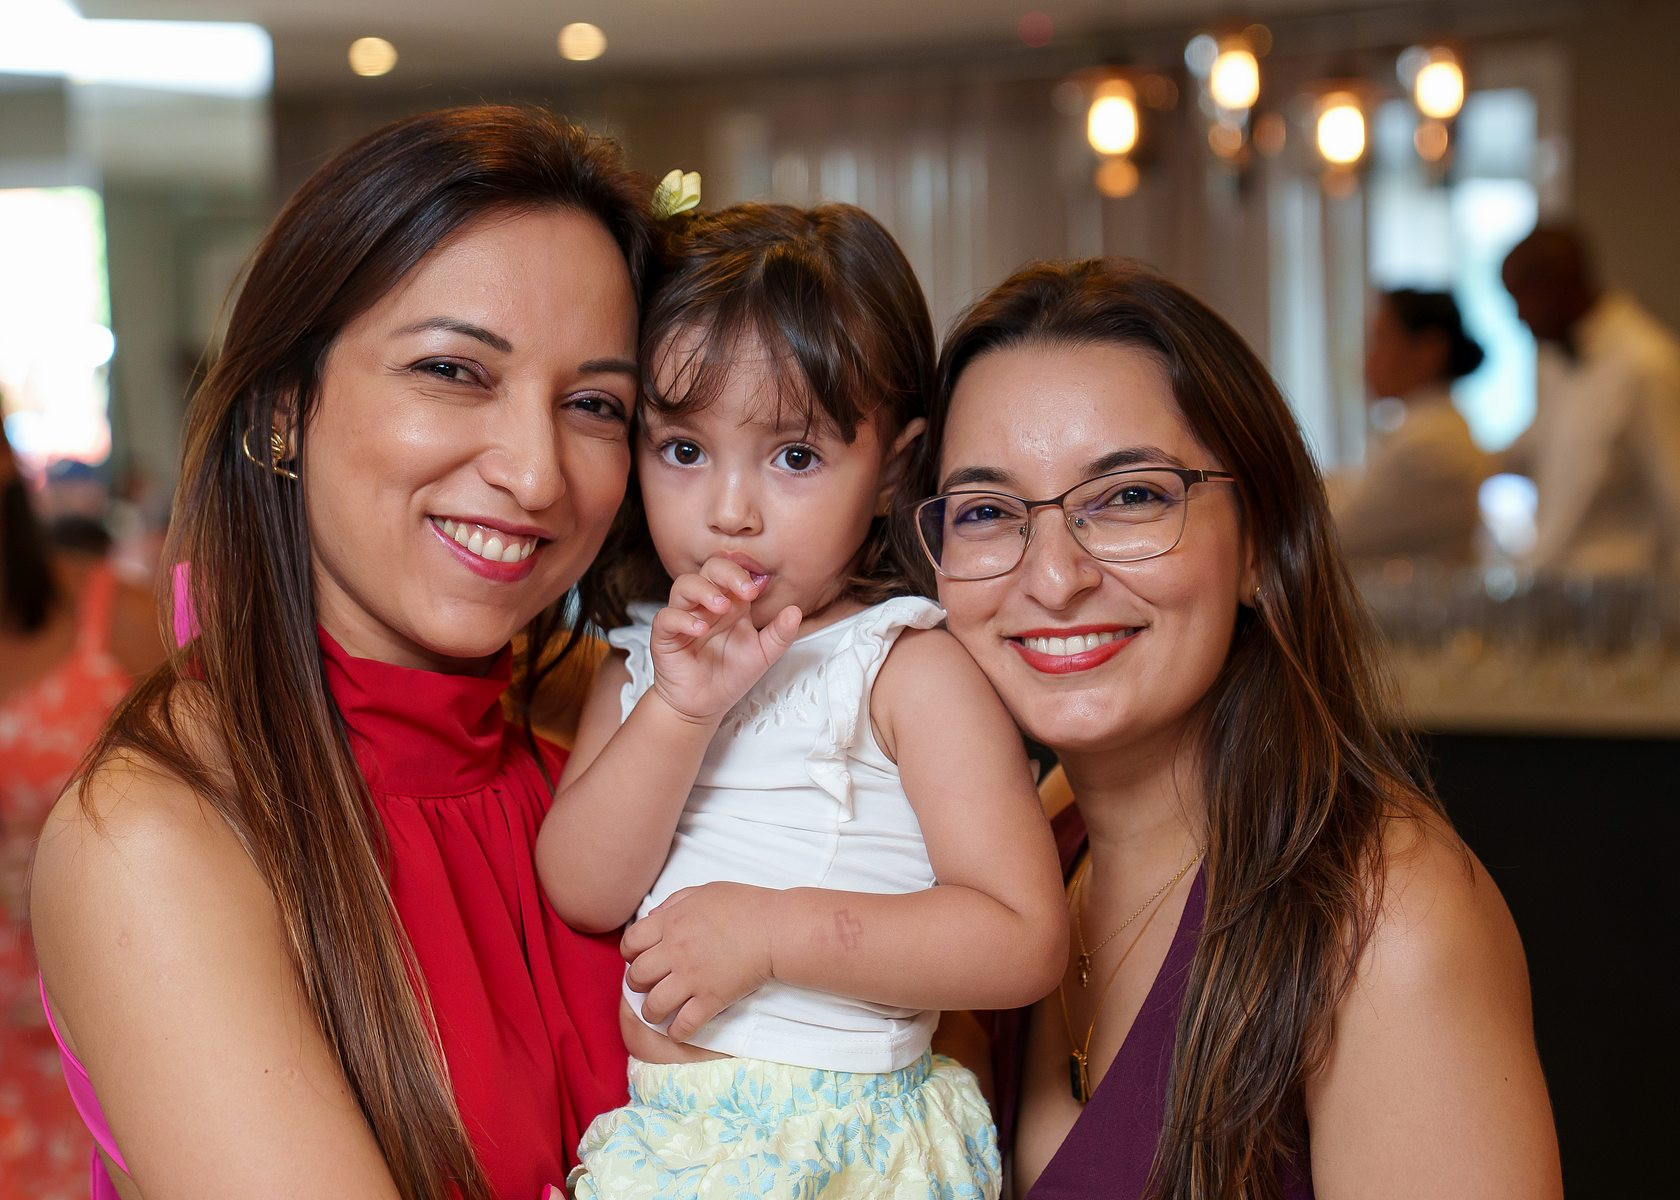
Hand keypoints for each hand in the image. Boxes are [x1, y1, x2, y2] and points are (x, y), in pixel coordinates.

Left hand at [622, 882, 776, 1042]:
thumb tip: (652, 917)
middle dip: (637, 984)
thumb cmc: (746, 906)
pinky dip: (677, 1032)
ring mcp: (692, 978)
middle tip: (647, 985)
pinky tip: (679, 1029)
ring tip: (658, 1011)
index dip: (629, 953)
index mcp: (672, 923)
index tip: (638, 958)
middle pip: (636, 977)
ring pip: (653, 1006)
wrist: (776, 929)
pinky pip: (684, 1025)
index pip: (630, 943)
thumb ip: (675, 902)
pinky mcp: (712, 999)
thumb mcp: (705, 891)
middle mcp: (676, 952)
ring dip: (652, 1012)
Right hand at [649, 557, 799, 724]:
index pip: (734, 571)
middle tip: (745, 592)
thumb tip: (795, 611)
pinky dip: (682, 619)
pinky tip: (700, 630)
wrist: (704, 706)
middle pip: (709, 569)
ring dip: (704, 590)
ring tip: (721, 607)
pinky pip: (666, 617)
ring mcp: (684, 618)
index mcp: (731, 604)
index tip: (759, 589)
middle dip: (727, 573)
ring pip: (684, 585)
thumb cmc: (730, 676)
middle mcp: (706, 605)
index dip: (745, 573)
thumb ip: (780, 634)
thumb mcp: (763, 655)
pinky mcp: (665, 636)